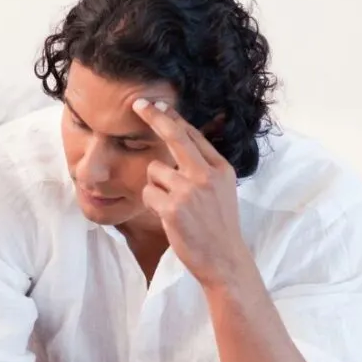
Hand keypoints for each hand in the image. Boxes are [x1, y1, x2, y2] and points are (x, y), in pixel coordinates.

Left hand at [132, 98, 247, 287]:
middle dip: (154, 117)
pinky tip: (166, 216)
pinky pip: (148, 192)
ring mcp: (189, 191)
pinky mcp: (173, 208)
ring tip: (172, 206)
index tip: (157, 105)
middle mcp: (206, 175)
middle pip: (174, 136)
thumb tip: (182, 142)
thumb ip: (204, 168)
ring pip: (154, 171)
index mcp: (220, 168)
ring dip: (156, 186)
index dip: (172, 118)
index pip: (192, 134)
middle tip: (137, 103)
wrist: (223, 259)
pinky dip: (151, 203)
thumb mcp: (222, 191)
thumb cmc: (218, 226)